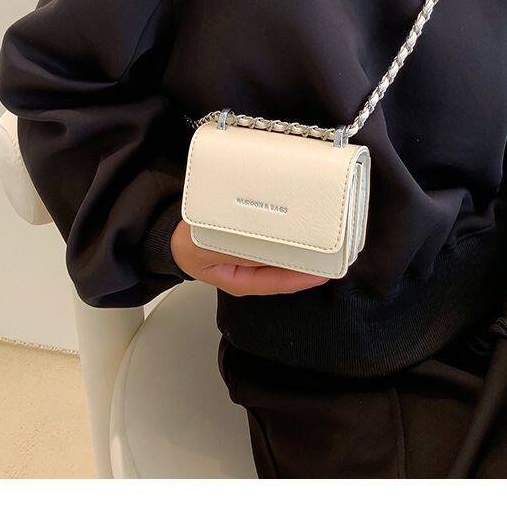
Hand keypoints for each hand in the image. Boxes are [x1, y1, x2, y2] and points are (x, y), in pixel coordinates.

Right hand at [170, 220, 327, 296]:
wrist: (174, 236)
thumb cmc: (188, 245)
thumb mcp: (208, 249)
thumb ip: (236, 251)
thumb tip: (266, 249)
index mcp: (243, 282)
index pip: (280, 283)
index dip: (303, 277)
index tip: (324, 270)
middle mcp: (253, 270)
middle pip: (287, 269)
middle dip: (309, 262)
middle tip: (332, 251)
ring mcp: (255, 256)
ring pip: (284, 254)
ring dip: (302, 246)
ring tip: (323, 237)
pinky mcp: (255, 239)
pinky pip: (276, 239)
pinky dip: (289, 232)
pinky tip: (300, 223)